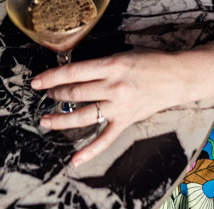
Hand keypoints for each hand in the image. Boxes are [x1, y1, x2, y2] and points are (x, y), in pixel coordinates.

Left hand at [31, 50, 185, 164]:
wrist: (176, 77)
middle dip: (56, 94)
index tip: (37, 82)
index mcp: (112, 65)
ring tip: (46, 120)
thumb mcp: (124, 54)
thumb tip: (77, 71)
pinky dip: (89, 151)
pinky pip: (105, 139)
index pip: (74, 72)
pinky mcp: (126, 121)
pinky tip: (74, 159)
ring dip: (62, 119)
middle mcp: (113, 86)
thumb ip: (102, 64)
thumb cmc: (150, 61)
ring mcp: (119, 106)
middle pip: (76, 93)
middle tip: (46, 95)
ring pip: (83, 116)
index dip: (52, 77)